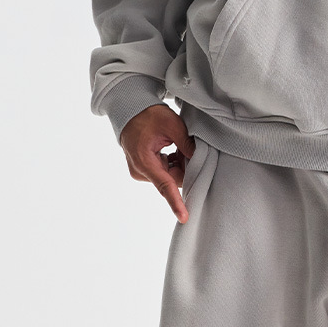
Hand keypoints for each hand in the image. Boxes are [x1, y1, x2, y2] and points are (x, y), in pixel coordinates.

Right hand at [120, 102, 195, 221]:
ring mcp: (141, 171)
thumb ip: (186, 142)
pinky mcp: (144, 169)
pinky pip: (163, 172)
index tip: (184, 216)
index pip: (164, 185)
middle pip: (171, 180)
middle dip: (183, 168)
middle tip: (187, 148)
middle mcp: (141, 171)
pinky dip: (172, 163)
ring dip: (178, 164)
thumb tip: (198, 158)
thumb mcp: (171, 123)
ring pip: (169, 176)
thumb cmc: (147, 114)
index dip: (175, 202)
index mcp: (144, 161)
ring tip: (176, 144)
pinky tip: (172, 149)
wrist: (129, 110)